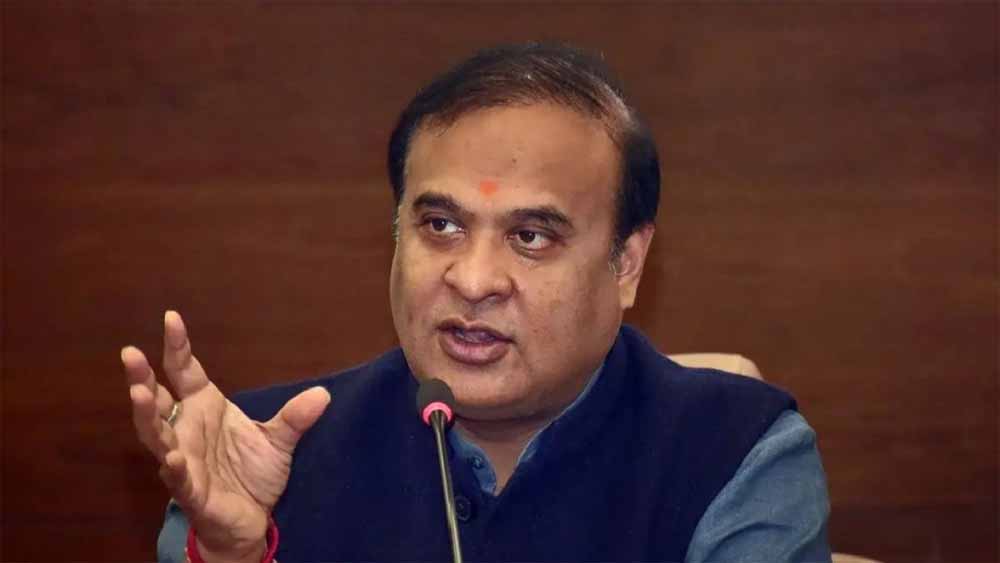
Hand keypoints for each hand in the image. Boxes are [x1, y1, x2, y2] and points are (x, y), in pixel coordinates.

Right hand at [123, 311, 329, 562]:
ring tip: (139, 393)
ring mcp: (184, 459)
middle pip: (156, 400)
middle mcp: (186, 429)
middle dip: (141, 378)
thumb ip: (295, 417)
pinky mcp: (191, 489)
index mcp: (203, 407)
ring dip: (146, 415)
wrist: (251, 519)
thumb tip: (323, 394)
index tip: (171, 318)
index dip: (176, 346)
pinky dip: (174, 467)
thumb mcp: (278, 441)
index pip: (184, 371)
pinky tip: (173, 457)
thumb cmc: (251, 475)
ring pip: (155, 435)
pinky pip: (178, 478)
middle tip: (130, 354)